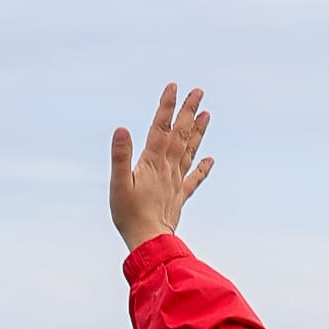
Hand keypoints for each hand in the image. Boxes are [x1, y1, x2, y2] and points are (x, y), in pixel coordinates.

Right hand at [110, 82, 213, 249]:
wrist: (150, 242)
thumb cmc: (129, 215)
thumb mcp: (118, 184)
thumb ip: (120, 156)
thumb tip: (122, 129)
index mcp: (152, 162)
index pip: (160, 128)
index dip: (167, 106)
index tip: (174, 86)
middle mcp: (167, 168)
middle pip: (180, 134)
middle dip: (188, 111)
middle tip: (198, 91)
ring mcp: (175, 182)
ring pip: (189, 151)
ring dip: (198, 131)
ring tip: (207, 114)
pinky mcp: (178, 196)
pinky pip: (193, 179)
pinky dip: (202, 168)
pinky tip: (210, 159)